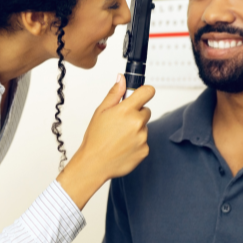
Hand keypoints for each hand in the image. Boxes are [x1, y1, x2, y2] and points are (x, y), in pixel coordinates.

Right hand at [57, 74, 154, 209]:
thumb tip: (121, 79)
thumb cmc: (95, 138)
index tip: (141, 95)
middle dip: (135, 114)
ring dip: (135, 130)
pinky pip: (144, 142)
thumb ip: (114, 94)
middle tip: (120, 123)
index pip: (148, 92)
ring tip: (119, 138)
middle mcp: (137, 123)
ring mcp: (142, 138)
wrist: (94, 164)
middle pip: (146, 111)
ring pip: (144, 127)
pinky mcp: (145, 150)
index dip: (145, 92)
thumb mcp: (101, 111)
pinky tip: (123, 147)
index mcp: (126, 110)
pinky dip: (136, 143)